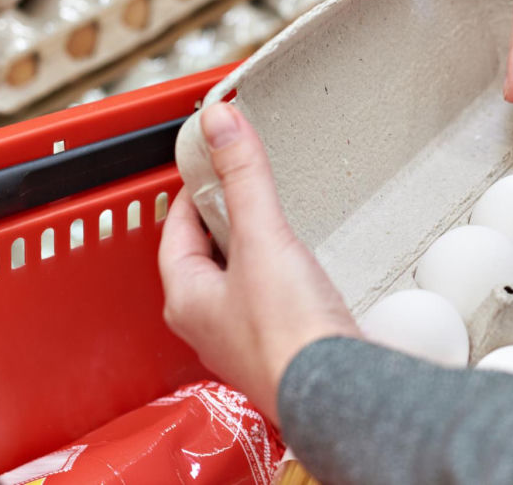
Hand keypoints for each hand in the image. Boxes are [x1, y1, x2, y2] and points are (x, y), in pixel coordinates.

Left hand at [159, 102, 359, 425]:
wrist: (337, 390)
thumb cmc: (289, 335)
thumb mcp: (262, 239)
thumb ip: (244, 178)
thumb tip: (221, 122)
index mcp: (187, 298)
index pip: (175, 231)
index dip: (192, 192)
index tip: (209, 164)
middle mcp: (210, 322)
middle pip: (205, 252)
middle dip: (223, 215)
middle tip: (243, 183)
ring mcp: (246, 335)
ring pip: (238, 275)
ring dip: (252, 243)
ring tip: (274, 216)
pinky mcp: (282, 341)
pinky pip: (269, 293)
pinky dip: (279, 268)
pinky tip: (302, 262)